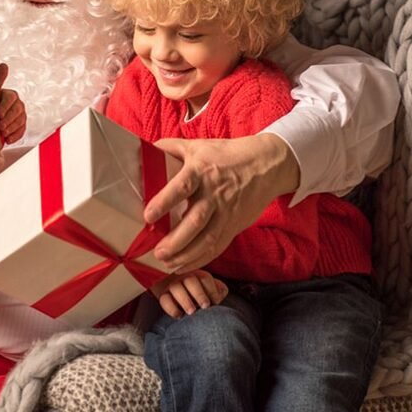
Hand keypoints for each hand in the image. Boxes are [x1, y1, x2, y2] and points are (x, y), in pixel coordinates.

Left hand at [0, 63, 25, 143]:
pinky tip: (8, 139)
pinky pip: (22, 130)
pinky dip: (15, 136)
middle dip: (9, 119)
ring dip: (12, 128)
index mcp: (10, 95)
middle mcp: (18, 104)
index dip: (5, 106)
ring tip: (3, 133)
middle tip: (0, 126)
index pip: (11, 98)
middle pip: (17, 111)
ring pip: (20, 121)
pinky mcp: (21, 126)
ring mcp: (21, 115)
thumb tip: (5, 65)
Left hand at [145, 133, 299, 271]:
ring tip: (166, 263)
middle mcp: (214, 193)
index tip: (148, 216)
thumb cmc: (228, 155)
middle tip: (157, 252)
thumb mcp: (198, 146)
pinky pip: (218, 246)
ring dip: (186, 254)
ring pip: (207, 238)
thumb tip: (143, 150)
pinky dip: (201, 259)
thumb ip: (171, 148)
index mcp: (202, 170)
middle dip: (176, 240)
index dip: (164, 201)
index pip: (182, 187)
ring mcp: (226, 211)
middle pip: (195, 220)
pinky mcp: (234, 225)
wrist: (267, 165)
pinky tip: (184, 266)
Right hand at [152, 270, 227, 317]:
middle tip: (205, 306)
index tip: (216, 302)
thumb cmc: (198, 293)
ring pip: (176, 288)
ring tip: (192, 312)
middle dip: (199, 294)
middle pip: (190, 281)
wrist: (179, 294)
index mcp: (197, 274)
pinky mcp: (162, 295)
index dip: (212, 290)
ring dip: (185, 300)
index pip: (205, 278)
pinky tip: (179, 316)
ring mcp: (172, 285)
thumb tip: (221, 292)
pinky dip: (171, 308)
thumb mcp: (209, 289)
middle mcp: (184, 277)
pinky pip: (164, 300)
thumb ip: (218, 290)